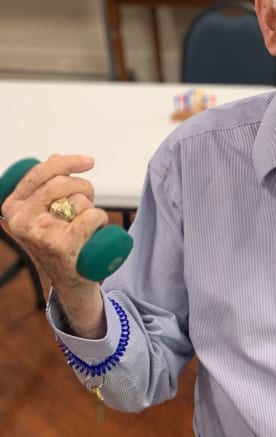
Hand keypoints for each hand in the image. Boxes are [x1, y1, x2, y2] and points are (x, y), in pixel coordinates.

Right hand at [1, 154, 106, 334]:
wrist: (72, 280)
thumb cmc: (61, 241)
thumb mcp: (47, 212)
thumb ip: (47, 186)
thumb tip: (54, 157)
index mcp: (13, 207)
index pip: (40, 173)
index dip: (67, 163)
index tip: (89, 161)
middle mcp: (21, 219)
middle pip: (63, 183)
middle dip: (84, 188)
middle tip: (88, 203)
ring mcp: (40, 232)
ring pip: (79, 200)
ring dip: (92, 209)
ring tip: (85, 227)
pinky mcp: (62, 244)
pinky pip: (92, 216)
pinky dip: (101, 221)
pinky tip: (95, 234)